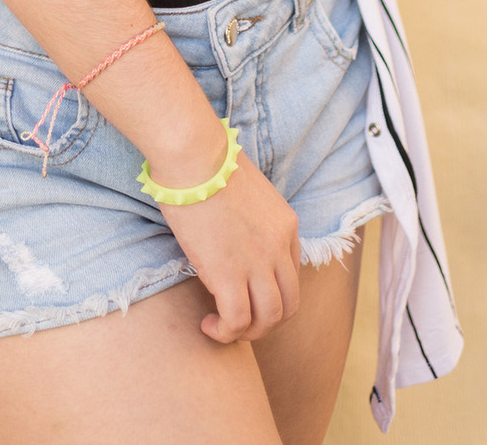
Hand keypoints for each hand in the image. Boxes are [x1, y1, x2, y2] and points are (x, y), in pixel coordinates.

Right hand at [156, 148, 301, 344]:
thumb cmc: (208, 160)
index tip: (248, 293)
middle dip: (267, 321)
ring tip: (224, 327)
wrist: (194, 154)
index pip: (292, 275)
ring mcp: (257, 263)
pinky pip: (237, 321)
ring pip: (268, 319)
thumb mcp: (245, 188)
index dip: (271, 292)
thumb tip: (230, 223)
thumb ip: (249, 213)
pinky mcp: (228, 274)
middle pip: (289, 304)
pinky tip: (208, 325)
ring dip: (248, 332)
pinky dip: (225, 332)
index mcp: (286, 224)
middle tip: (241, 321)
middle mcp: (279, 247)